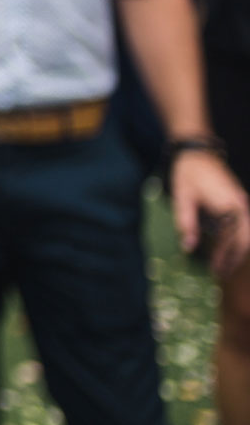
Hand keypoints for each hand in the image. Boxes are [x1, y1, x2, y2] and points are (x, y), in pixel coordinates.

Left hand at [171, 148, 249, 276]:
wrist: (198, 152)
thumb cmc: (189, 174)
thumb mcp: (182, 198)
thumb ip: (186, 223)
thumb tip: (189, 248)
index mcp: (229, 205)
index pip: (231, 239)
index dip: (224, 257)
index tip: (215, 270)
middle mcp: (241, 205)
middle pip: (245, 240)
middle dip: (235, 257)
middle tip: (221, 272)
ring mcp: (243, 204)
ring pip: (247, 234)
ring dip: (238, 249)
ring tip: (224, 264)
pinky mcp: (240, 202)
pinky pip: (244, 226)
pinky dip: (237, 239)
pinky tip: (225, 247)